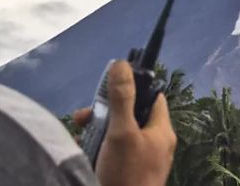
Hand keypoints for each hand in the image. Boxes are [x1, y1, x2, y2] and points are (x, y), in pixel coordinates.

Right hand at [72, 61, 175, 185]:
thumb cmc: (127, 175)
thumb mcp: (121, 132)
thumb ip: (121, 98)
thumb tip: (122, 64)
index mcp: (161, 131)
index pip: (153, 97)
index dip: (133, 87)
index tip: (110, 84)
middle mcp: (154, 144)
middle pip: (130, 115)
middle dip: (104, 112)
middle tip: (84, 117)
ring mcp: (140, 161)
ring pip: (117, 134)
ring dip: (96, 131)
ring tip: (79, 135)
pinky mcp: (126, 174)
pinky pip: (111, 154)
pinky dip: (96, 149)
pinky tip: (82, 152)